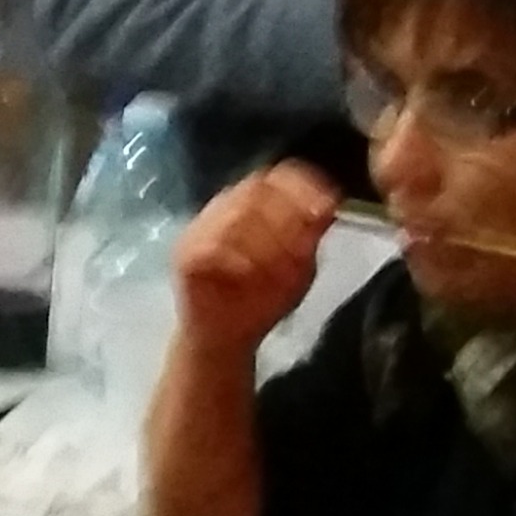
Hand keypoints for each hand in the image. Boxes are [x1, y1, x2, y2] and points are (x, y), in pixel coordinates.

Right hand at [175, 161, 339, 356]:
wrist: (223, 339)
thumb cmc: (259, 299)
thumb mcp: (297, 267)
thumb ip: (309, 236)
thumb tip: (330, 205)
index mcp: (247, 207)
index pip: (271, 176)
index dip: (300, 185)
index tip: (327, 205)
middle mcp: (220, 210)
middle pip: (253, 189)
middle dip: (287, 216)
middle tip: (305, 246)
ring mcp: (199, 231)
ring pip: (234, 215)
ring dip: (266, 240)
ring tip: (282, 266)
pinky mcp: (185, 257)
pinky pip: (212, 247)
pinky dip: (239, 259)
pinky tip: (253, 275)